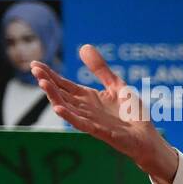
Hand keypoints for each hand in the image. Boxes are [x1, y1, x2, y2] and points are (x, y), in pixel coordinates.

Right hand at [30, 44, 177, 183]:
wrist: (148, 137)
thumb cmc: (132, 114)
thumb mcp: (117, 85)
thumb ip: (101, 69)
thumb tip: (84, 46)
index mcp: (88, 98)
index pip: (64, 84)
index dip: (50, 74)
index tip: (34, 63)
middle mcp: (85, 109)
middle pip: (62, 94)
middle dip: (48, 82)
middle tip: (34, 69)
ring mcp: (91, 120)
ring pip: (67, 108)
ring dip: (54, 97)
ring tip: (42, 83)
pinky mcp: (100, 131)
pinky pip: (81, 124)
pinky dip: (70, 116)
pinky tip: (58, 108)